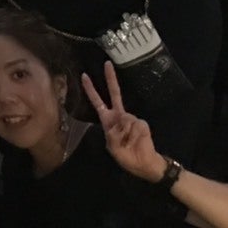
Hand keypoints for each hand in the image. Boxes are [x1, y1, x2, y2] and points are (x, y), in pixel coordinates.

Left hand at [82, 61, 166, 182]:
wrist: (143, 164)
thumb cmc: (126, 156)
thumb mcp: (112, 146)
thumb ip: (113, 134)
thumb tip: (122, 121)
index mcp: (108, 120)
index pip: (97, 101)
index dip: (90, 89)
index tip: (84, 76)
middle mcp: (119, 116)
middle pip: (114, 93)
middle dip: (111, 78)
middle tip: (107, 63)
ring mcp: (131, 118)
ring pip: (125, 119)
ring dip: (125, 134)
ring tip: (129, 143)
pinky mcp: (142, 123)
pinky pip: (135, 126)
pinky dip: (134, 136)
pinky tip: (136, 142)